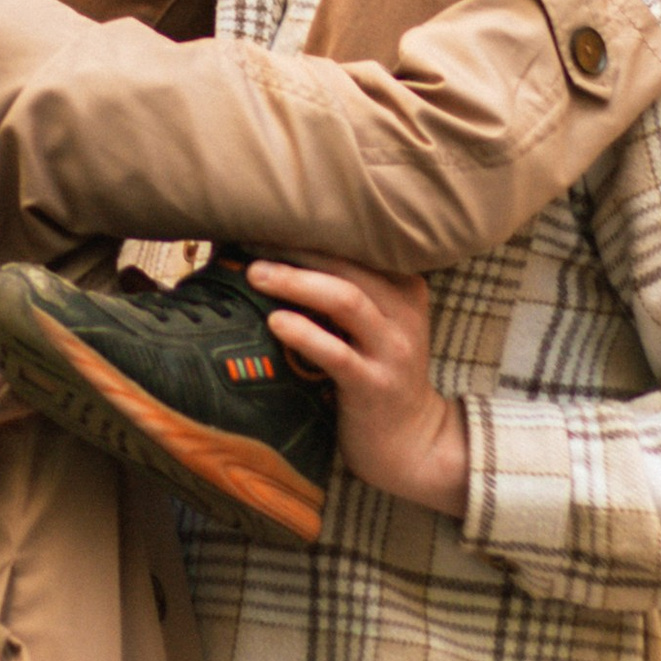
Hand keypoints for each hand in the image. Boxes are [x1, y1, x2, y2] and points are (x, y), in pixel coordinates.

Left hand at [247, 253, 469, 519]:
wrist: (410, 440)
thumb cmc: (376, 372)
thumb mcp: (375, 324)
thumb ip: (345, 289)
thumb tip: (277, 250)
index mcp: (404, 287)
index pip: (357, 247)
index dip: (310, 231)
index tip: (268, 219)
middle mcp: (404, 312)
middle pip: (348, 265)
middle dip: (296, 249)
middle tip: (251, 241)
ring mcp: (392, 350)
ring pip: (346, 300)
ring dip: (295, 282)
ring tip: (255, 274)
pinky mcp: (374, 386)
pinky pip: (337, 354)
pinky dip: (304, 333)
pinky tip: (275, 321)